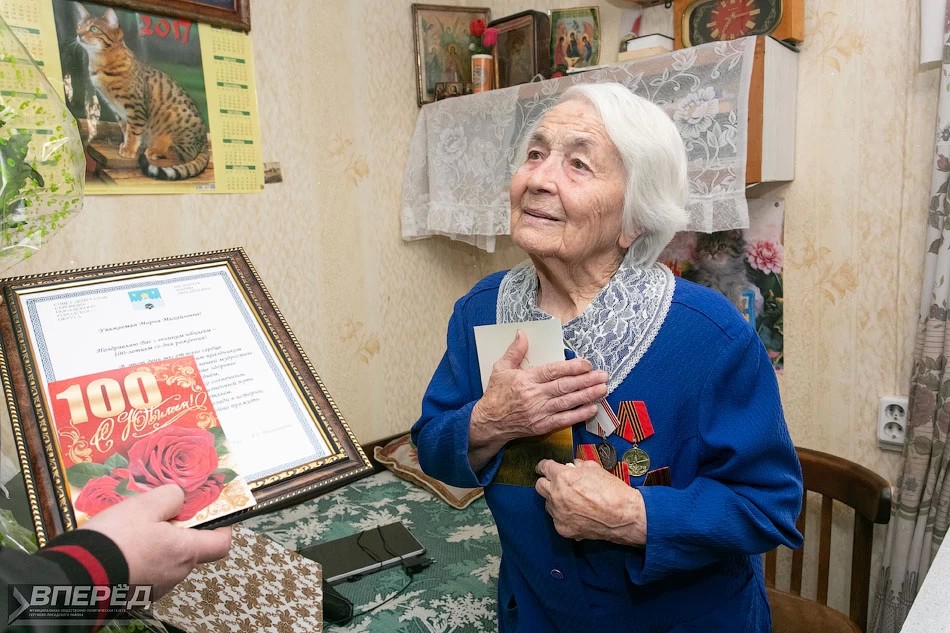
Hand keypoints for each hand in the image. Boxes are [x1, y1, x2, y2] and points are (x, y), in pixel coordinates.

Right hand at [81, 484, 231, 597]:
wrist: (77, 576)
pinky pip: (145, 571)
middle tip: (157, 515)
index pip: (221, 544)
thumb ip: (170, 497)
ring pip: (165, 560)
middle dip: (178, 532)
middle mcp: (176, 574)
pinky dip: (138, 558)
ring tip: (131, 529)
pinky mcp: (134, 595)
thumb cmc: (117, 539)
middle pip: (189, 550)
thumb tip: (179, 498)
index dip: (221, 527)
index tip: (211, 514)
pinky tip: (119, 546)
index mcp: (186, 552)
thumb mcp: (145, 505)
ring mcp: (155, 588)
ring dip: (155, 545)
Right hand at [468, 330, 607, 467]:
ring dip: (587, 395)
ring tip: (603, 389)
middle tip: (603, 375)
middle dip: (586, 380)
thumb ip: (515, 351)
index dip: (572, 367)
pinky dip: (579, 414)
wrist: (489, 422)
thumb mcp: (500, 368)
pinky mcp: (542, 426)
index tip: (587, 363)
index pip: (553, 371)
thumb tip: (523, 333)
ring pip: (567, 402)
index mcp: (525, 379)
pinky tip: (592, 408)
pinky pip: (564, 420)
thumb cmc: (496, 393)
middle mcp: (534, 395)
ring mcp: (539, 412)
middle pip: (565, 386)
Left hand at [534, 459, 645, 545]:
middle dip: (547, 482)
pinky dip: (563, 515)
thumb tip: (572, 466)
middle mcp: (556, 495)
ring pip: (547, 503)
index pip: (544, 467)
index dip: (544, 466)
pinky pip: (556, 518)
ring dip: (554, 499)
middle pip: (539, 485)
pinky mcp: (563, 528)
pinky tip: (576, 513)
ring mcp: (558, 513)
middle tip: (556, 483)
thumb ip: (579, 466)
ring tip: (570, 500)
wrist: (624, 516)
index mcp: (563, 477)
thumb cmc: (612, 492)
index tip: (544, 468)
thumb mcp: (595, 469)